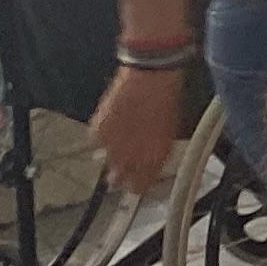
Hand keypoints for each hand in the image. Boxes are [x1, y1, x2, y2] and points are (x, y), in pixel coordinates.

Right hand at [89, 64, 188, 196]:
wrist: (150, 78)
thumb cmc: (167, 101)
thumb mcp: (170, 132)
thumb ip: (157, 152)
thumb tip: (150, 162)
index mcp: (153, 160)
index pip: (140, 187)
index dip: (138, 185)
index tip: (137, 182)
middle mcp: (130, 159)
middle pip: (118, 181)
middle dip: (120, 177)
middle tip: (122, 168)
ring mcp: (112, 147)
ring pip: (106, 162)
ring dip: (111, 155)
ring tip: (119, 142)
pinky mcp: (97, 133)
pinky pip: (97, 142)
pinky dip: (102, 136)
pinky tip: (111, 125)